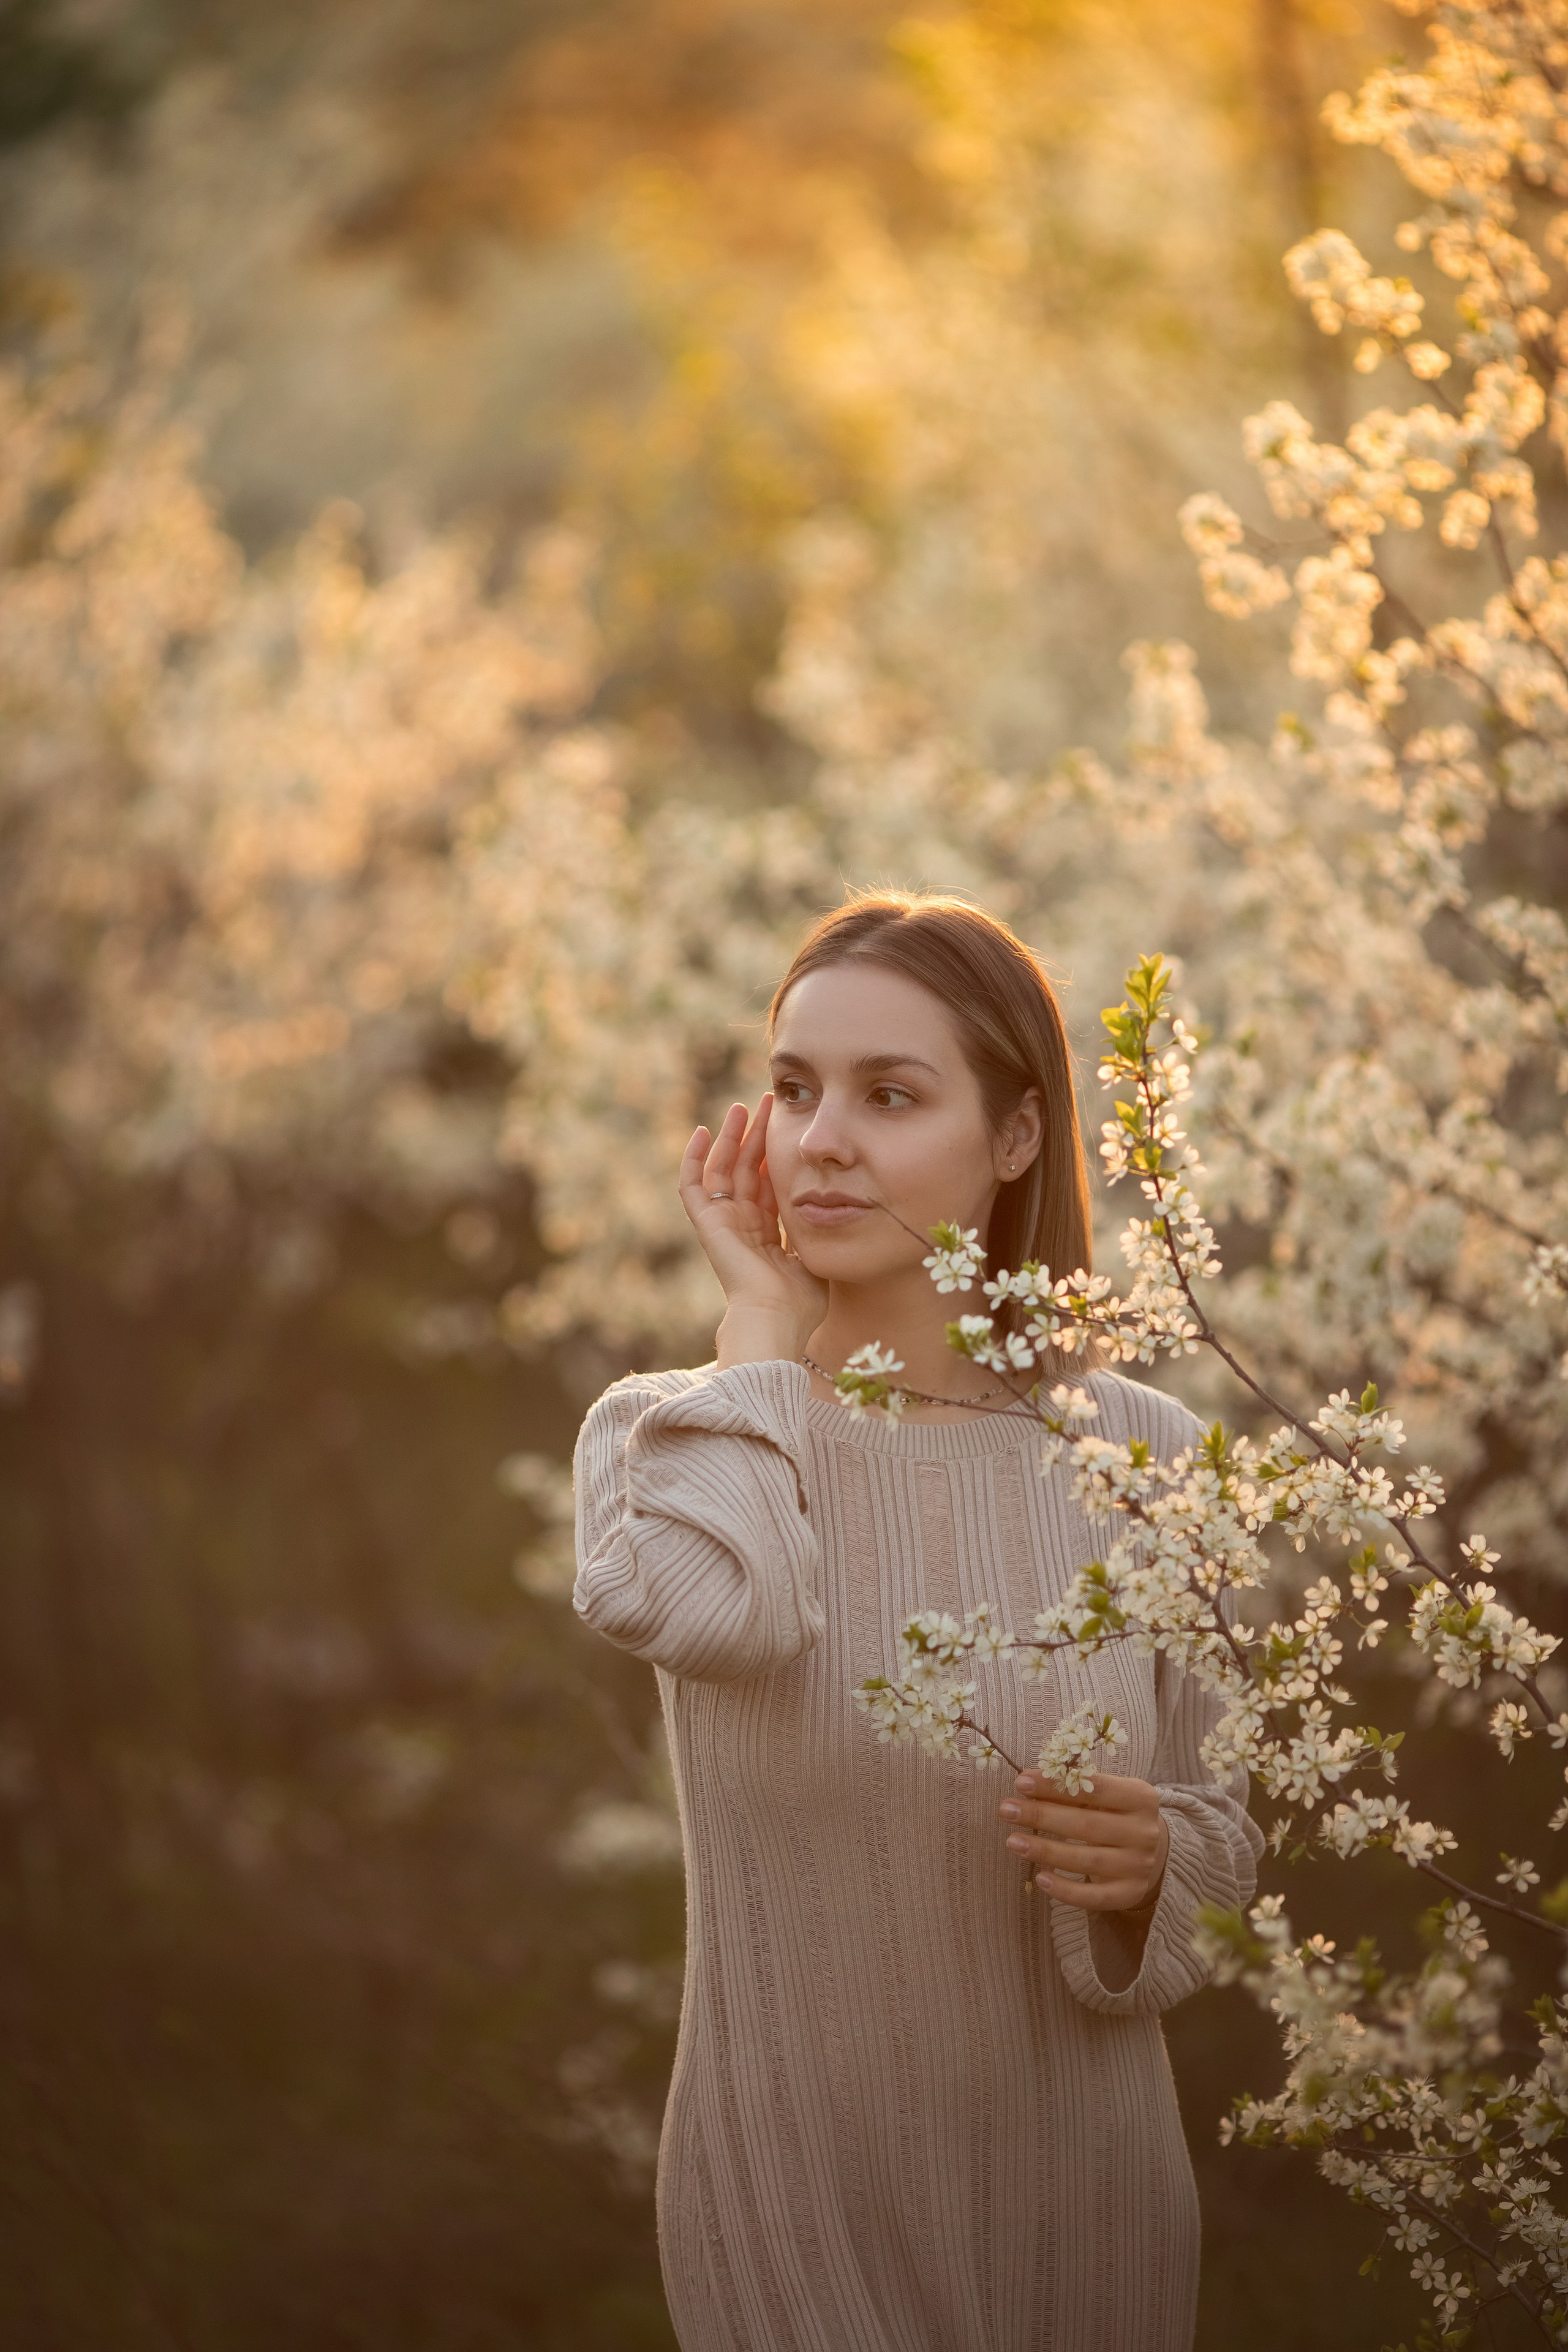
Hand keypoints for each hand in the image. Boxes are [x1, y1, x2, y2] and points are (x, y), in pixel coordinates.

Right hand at [680, 1096, 827, 1366]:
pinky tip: (701, 1131)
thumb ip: (818, 1228)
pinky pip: (692, 1186)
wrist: (777, 1316)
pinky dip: (693, 1159)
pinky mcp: (707, 1224)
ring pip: (722, 1169)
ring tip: (742, 1108)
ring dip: (731, 1137)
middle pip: (747, 1169)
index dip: (776, 1153)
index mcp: (768, 1233)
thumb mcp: (817, 1252)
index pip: (769, 1183)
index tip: (790, 1124)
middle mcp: (743, 1225)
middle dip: (758, 1135)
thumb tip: (835, 1204)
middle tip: (769, 1103)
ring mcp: (723, 1224)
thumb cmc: (802, 1298)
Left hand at [998, 1769, 1168, 1910]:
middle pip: (1086, 1825)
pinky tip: (1040, 1878)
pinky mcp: (1129, 1893)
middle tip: (1007, 1810)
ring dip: (1045, 1850)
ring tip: (1013, 1841)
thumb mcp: (1107, 1795)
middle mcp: (1143, 1832)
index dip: (1055, 1786)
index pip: (1094, 1788)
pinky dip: (1064, 1889)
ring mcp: (1138, 1866)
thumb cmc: (1118, 1814)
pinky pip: (1092, 1896)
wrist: (1154, 1851)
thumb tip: (1027, 1784)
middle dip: (1041, 1816)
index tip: (1021, 1783)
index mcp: (1140, 1797)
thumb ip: (1074, 1789)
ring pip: (1085, 1860)